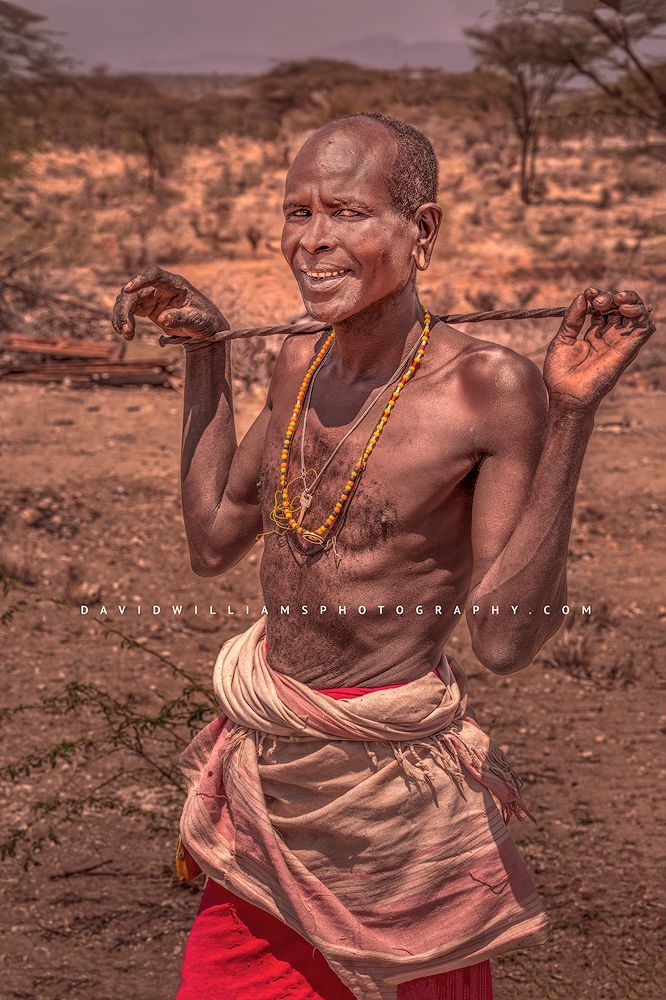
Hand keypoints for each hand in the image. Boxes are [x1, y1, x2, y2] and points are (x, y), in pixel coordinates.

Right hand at [111, 265, 228, 342]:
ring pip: (127, 300)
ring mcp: (152, 296)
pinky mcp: (147, 307)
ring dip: (121, 316)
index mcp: (175, 284)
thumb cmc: (205, 320)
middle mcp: (160, 287)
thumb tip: (163, 319)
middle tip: (125, 328)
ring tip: (126, 334)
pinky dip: (123, 320)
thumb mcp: (197, 321)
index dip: (140, 280)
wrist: (205, 328)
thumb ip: (181, 318)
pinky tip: (124, 333)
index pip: (154, 275)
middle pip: (135, 291)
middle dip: (125, 308)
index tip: (128, 289)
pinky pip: (129, 310)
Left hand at [543, 288, 655, 411]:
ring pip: (637, 314)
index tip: (588, 293)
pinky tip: (625, 309)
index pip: (603, 309)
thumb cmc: (561, 375)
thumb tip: (582, 296)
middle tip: (598, 300)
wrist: (567, 396)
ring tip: (617, 300)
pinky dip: (641, 314)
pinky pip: (645, 328)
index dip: (598, 297)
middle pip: (621, 308)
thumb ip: (572, 319)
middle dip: (612, 296)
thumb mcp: (562, 341)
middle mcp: (609, 338)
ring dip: (631, 300)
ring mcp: (620, 344)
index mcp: (594, 335)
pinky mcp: (628, 351)